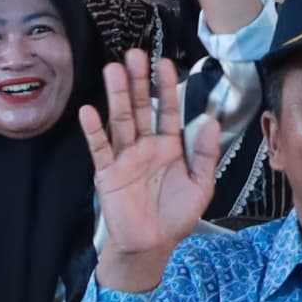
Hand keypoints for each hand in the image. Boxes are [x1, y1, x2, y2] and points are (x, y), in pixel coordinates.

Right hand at [81, 50, 222, 290]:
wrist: (152, 246)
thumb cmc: (176, 216)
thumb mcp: (201, 186)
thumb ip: (206, 155)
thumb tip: (212, 122)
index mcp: (170, 147)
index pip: (169, 110)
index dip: (167, 87)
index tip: (165, 63)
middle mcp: (146, 146)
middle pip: (141, 108)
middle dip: (138, 81)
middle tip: (134, 54)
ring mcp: (125, 158)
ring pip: (121, 120)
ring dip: (117, 96)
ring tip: (113, 69)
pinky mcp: (108, 173)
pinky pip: (101, 149)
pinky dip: (94, 131)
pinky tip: (89, 111)